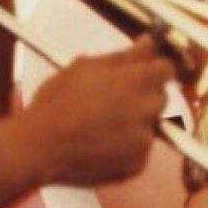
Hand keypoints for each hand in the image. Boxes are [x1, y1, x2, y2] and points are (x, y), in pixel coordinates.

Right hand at [22, 37, 172, 186]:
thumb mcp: (86, 67)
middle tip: (114, 99)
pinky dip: (128, 148)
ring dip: (135, 123)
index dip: (155, 69)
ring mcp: (144, 141)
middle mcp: (147, 111)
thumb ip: (124, 56)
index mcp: (137, 81)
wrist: (41, 147)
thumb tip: (148, 43)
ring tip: (102, 124)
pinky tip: (102, 143)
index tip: (145, 72)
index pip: (166, 70)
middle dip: (144, 97)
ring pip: (150, 127)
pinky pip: (140, 151)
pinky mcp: (138, 165)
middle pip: (161, 99)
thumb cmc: (57, 103)